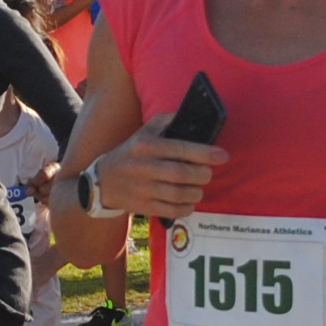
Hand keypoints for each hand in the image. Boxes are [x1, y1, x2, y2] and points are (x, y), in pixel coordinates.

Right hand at [95, 130, 226, 218]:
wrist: (102, 181)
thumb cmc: (130, 153)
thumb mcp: (143, 132)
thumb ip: (166, 122)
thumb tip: (192, 115)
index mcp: (146, 146)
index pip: (180, 149)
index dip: (204, 153)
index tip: (223, 156)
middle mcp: (143, 167)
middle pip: (181, 174)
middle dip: (202, 175)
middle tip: (207, 174)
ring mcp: (142, 189)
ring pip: (178, 194)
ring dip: (196, 193)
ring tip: (199, 188)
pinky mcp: (143, 206)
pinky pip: (171, 210)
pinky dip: (185, 208)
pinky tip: (189, 202)